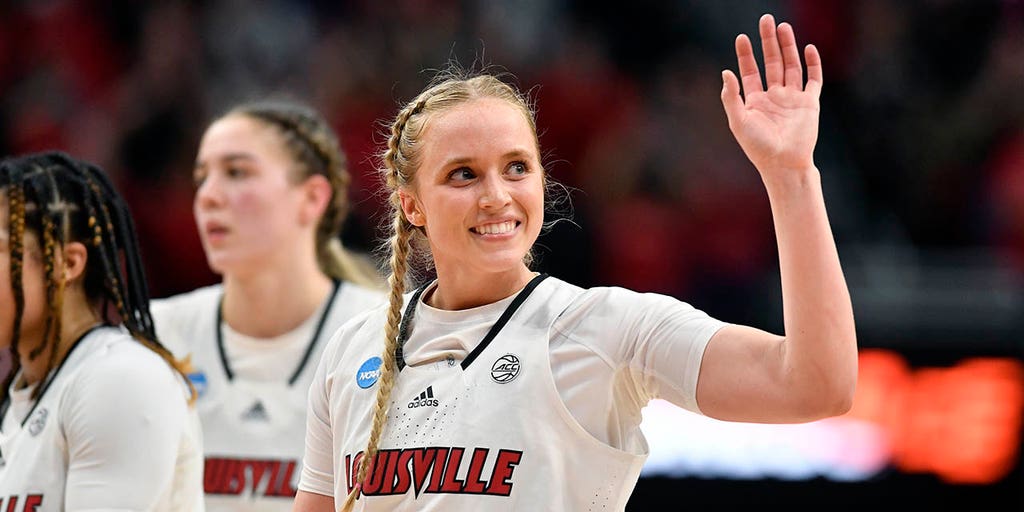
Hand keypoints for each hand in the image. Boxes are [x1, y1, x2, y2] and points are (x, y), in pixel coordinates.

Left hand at [721, 14, 821, 177]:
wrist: (784, 164)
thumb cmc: (758, 147)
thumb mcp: (739, 121)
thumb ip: (731, 97)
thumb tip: (725, 72)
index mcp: (755, 100)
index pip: (750, 71)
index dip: (746, 54)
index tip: (742, 37)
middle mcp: (774, 96)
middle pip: (772, 62)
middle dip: (768, 42)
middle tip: (766, 20)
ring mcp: (792, 98)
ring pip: (791, 66)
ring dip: (788, 46)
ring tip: (783, 27)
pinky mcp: (810, 103)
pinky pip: (813, 79)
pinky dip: (812, 64)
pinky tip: (808, 49)